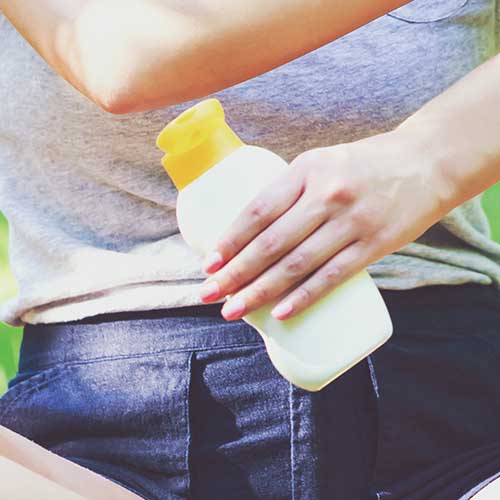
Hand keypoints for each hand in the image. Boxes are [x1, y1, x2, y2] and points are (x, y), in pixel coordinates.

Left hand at [199, 128, 452, 320]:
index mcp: (307, 170)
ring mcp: (351, 222)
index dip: (230, 240)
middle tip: (209, 294)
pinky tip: (280, 313)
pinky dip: (303, 297)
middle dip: (235, 273)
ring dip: (260, 291)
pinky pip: (332, 276)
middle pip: (271, 242)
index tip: (209, 263)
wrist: (427, 163)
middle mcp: (326, 195)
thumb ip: (292, 193)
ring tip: (234, 309)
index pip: (258, 210)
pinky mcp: (374, 245)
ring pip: (296, 264)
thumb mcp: (322, 163)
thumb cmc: (365, 165)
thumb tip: (254, 233)